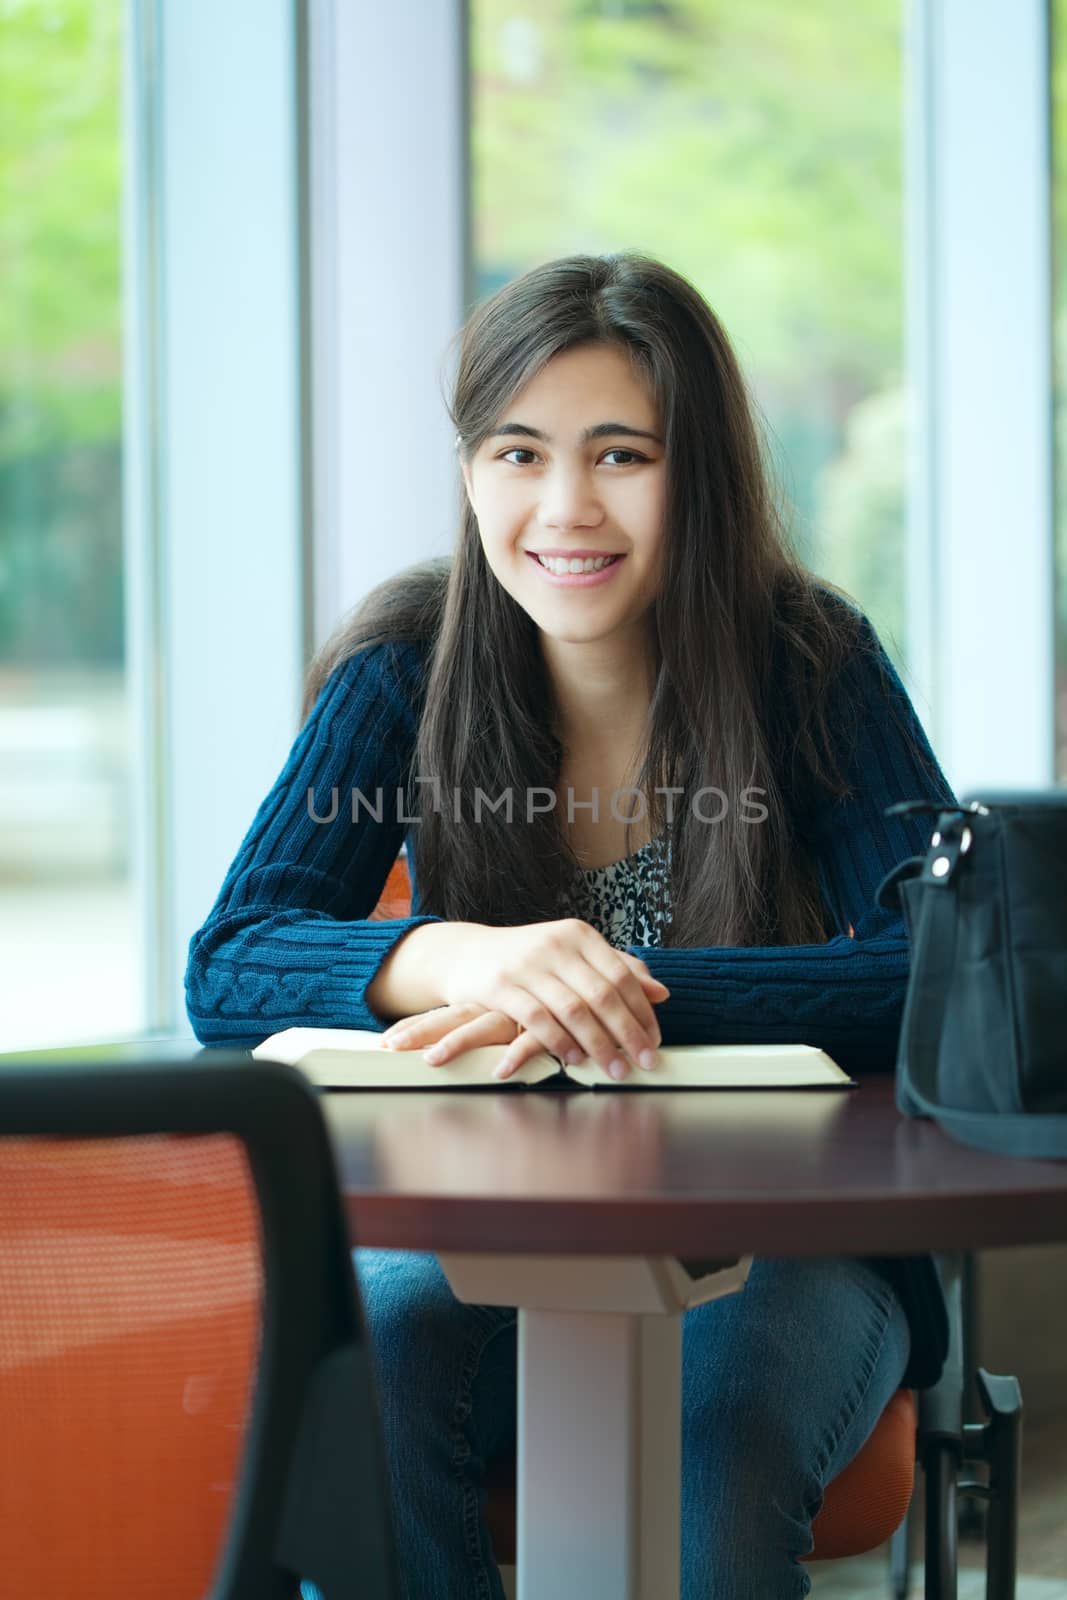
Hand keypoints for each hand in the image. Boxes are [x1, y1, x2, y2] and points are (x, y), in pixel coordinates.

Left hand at [380, 1002, 552, 1077]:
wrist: (598, 983)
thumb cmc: (557, 1002)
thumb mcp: (520, 1010)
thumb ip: (495, 1024)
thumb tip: (463, 1038)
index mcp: (490, 998)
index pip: (447, 1012)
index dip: (416, 1025)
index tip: (385, 1040)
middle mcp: (502, 1003)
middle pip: (454, 1017)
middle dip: (420, 1032)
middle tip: (390, 1047)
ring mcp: (525, 1013)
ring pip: (485, 1027)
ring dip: (457, 1044)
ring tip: (431, 1060)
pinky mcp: (553, 1027)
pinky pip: (531, 1043)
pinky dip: (515, 1057)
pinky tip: (499, 1073)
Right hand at [436, 918, 670, 1080]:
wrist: (465, 953)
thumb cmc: (528, 959)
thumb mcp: (572, 955)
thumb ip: (615, 969)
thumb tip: (661, 993)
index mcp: (578, 935)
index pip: (622, 975)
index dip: (642, 1011)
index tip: (655, 1041)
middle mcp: (555, 944)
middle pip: (602, 994)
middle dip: (628, 1033)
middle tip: (645, 1063)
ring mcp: (526, 964)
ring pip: (574, 1009)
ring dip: (599, 1044)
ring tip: (615, 1069)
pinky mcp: (500, 985)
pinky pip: (538, 1019)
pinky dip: (560, 1042)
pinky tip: (575, 1060)